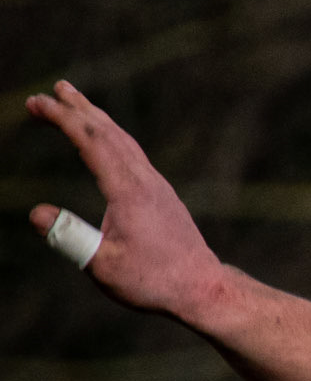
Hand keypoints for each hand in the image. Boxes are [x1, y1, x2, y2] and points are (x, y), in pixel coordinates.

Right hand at [24, 81, 224, 320]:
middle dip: (77, 108)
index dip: (62, 118)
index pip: (91, 141)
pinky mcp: (162, 195)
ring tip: (76, 102)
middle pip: (108, 131)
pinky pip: (133, 153)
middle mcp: (144, 180)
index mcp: (128, 191)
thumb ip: (71, 240)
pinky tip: (107, 140)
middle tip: (53, 90)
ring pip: (123, 139)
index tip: (37, 102)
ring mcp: (156, 185)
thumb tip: (36, 214)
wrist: (203, 289)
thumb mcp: (105, 267)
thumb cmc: (154, 282)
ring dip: (97, 118)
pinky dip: (113, 136)